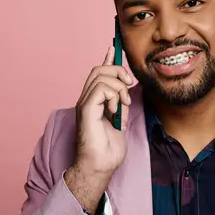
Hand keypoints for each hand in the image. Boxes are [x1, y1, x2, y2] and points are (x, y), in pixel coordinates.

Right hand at [64, 46, 132, 213]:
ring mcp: (84, 104)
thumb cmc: (107, 150)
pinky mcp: (86, 110)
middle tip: (129, 85)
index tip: (114, 47)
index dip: (107, 59)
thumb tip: (127, 89)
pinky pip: (101, 89)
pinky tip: (115, 109)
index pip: (98, 73)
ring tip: (123, 104)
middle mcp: (86, 99)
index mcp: (93, 101)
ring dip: (118, 87)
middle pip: (99, 69)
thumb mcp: (120, 121)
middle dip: (118, 70)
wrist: (99, 167)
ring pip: (101, 76)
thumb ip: (120, 104)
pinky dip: (113, 96)